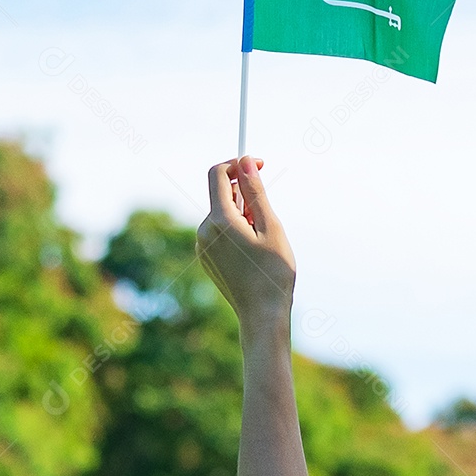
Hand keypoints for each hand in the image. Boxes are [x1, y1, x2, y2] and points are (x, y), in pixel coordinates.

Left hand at [196, 156, 296, 330]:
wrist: (262, 315)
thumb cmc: (273, 270)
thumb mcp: (270, 225)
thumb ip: (256, 191)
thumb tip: (246, 161)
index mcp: (219, 221)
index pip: (218, 174)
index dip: (238, 163)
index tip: (259, 164)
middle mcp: (204, 231)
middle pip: (223, 195)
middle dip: (246, 196)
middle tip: (267, 219)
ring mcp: (202, 247)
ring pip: (223, 213)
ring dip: (243, 214)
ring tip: (262, 240)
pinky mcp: (205, 258)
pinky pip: (219, 231)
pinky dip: (236, 229)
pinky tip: (252, 252)